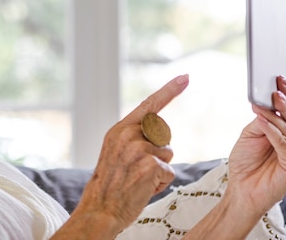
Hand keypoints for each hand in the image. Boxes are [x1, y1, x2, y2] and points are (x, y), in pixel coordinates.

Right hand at [73, 74, 189, 233]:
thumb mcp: (115, 151)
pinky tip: (143, 187)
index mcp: (119, 129)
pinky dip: (161, 182)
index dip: (169, 90)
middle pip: (164, 133)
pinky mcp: (150, 165)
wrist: (100, 207)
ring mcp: (138, 149)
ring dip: (160, 168)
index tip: (185, 77)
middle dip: (160, 149)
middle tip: (139, 166)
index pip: (149, 104)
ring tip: (139, 178)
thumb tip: (158, 131)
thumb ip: (132, 136)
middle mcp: (128, 134)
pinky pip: (169, 170)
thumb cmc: (110, 183)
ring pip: (168, 153)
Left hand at [227, 75, 285, 214]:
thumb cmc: (246, 162)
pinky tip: (264, 123)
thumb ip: (262, 120)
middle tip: (275, 89)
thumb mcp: (250, 134)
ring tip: (265, 104)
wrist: (241, 188)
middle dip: (285, 101)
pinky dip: (274, 133)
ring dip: (276, 116)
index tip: (279, 78)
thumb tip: (267, 104)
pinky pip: (285, 145)